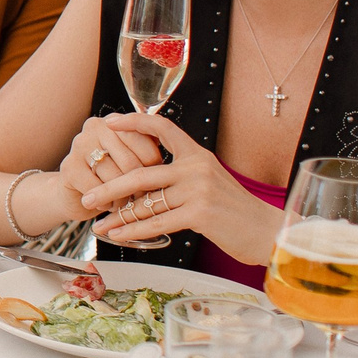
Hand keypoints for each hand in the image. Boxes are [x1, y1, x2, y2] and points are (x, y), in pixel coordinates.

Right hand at [57, 112, 161, 202]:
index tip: (156, 177)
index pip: (144, 138)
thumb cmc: (112, 175)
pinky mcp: (69, 168)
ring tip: (126, 205)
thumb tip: (175, 165)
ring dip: (124, 198)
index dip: (154, 163)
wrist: (78, 193)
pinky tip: (108, 206)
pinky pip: (97, 189)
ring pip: (114, 177)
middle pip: (130, 160)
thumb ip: (148, 150)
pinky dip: (107, 203)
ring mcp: (79, 145)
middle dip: (141, 185)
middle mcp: (94, 127)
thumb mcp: (132, 158)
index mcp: (115, 121)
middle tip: (143, 198)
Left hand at [81, 113, 280, 260]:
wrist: (269, 233)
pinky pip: (157, 222)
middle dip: (109, 187)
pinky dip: (134, 231)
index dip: (134, 122)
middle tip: (88, 197)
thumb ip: (182, 178)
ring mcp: (198, 189)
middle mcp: (196, 167)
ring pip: (145, 202)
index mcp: (197, 154)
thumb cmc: (237, 212)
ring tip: (99, 225)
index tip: (109, 123)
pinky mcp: (200, 212)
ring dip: (118, 217)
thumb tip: (145, 184)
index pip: (162, 127)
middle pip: (140, 173)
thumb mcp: (211, 183)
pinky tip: (119, 236)